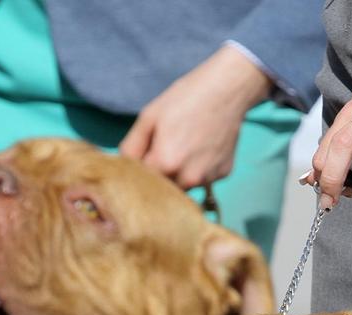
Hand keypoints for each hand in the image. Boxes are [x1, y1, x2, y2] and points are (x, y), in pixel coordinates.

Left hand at [120, 46, 272, 189]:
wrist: (227, 90)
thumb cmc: (185, 98)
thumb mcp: (149, 117)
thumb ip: (132, 147)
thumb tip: (124, 167)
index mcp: (166, 163)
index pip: (144, 181)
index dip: (140, 170)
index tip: (144, 156)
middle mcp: (188, 177)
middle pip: (165, 188)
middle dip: (161, 174)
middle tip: (165, 148)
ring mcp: (208, 178)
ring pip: (185, 186)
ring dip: (180, 173)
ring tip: (186, 145)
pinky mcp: (223, 174)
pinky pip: (204, 179)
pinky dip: (200, 168)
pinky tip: (203, 146)